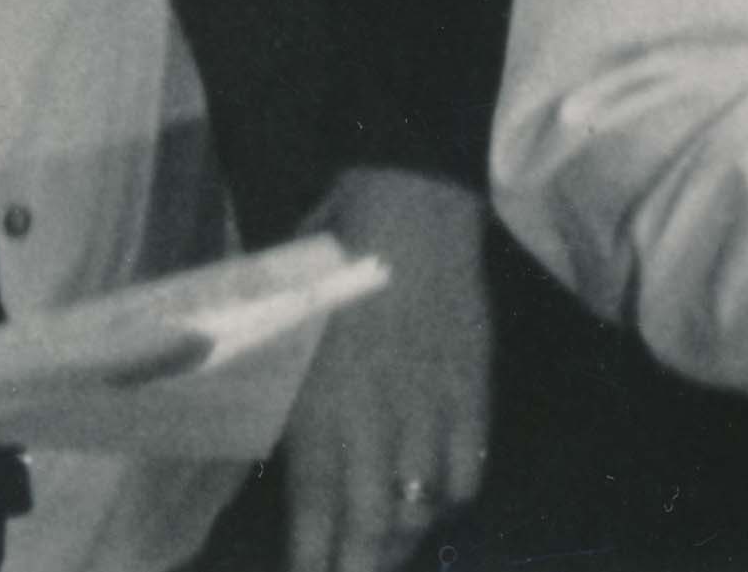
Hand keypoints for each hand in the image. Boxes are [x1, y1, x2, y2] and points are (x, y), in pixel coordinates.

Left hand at [285, 166, 495, 571]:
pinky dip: (452, 493)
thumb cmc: (333, 257)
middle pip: (372, 526)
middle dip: (361, 565)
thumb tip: (276, 445)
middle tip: (353, 571)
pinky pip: (467, 469)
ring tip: (390, 547)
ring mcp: (427, 409)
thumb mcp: (290, 329)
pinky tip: (438, 493)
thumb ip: (287, 393)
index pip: (315, 508)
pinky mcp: (471, 390)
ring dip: (404, 539)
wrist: (410, 210)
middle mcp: (373, 421)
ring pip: (420, 506)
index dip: (314, 557)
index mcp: (319, 406)